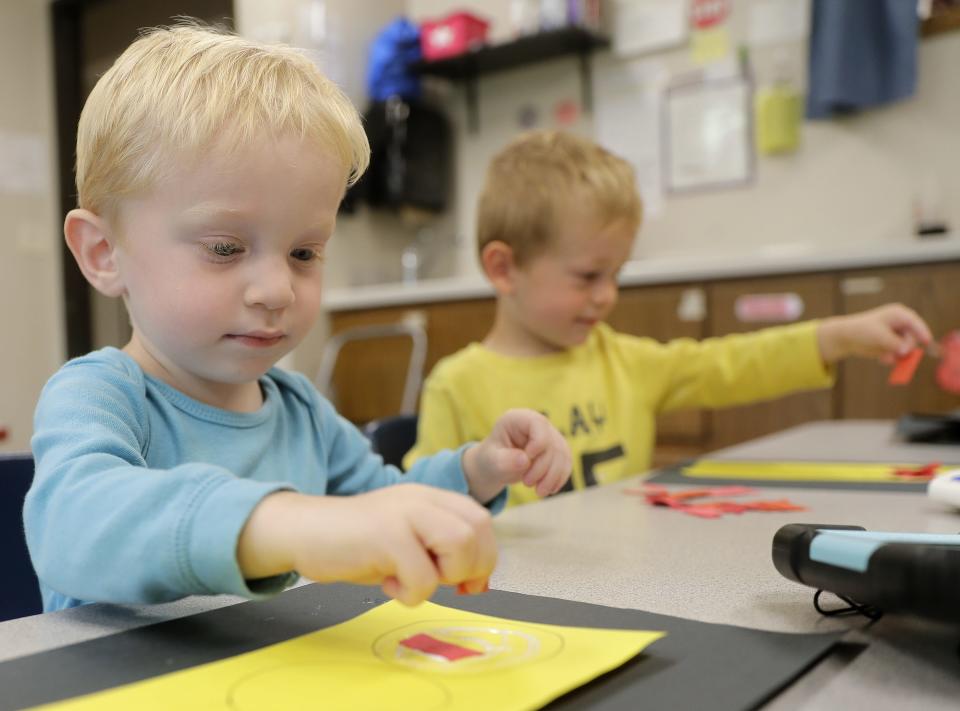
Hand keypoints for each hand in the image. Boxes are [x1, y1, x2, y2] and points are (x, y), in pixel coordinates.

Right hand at [237, 485, 495, 605]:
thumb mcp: (407, 540)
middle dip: (470, 567)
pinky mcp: (385, 535)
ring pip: (460, 544)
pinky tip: (386, 583)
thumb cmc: (356, 543)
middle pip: (478, 529)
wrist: (303, 531)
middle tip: (439, 582)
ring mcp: (404, 513)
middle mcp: (421, 498)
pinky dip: (411, 593)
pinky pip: (422, 575)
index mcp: (430, 497)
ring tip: (411, 580)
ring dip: (444, 576)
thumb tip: (478, 584)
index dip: (484, 556)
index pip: (481, 519)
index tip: (466, 584)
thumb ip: (442, 552)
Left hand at [462, 408, 571, 502]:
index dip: (538, 443)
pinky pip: (566, 463)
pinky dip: (559, 478)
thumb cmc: (492, 458)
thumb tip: (524, 460)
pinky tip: (549, 490)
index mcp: (518, 419)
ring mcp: (550, 436)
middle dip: (542, 468)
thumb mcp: (491, 460)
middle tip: (527, 483)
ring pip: (562, 454)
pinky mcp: (557, 450)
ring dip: (553, 477)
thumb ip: (504, 460)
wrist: (497, 466)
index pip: (538, 424)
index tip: (527, 461)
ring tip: (539, 492)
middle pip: (551, 443)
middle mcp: (537, 424)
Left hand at [817, 303, 932, 363]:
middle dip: (906, 348)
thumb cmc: (862, 331)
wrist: (846, 338)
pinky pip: (899, 355)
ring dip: (898, 355)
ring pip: (906, 349)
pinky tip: (882, 359)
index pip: (914, 322)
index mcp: (898, 314)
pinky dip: (892, 358)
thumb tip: (907, 352)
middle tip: (899, 354)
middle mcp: (900, 324)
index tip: (926, 342)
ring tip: (885, 356)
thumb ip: (895, 343)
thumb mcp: (879, 336)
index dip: (922, 332)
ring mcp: (898, 336)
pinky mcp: (893, 346)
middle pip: (912, 339)